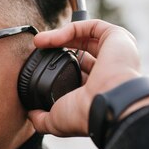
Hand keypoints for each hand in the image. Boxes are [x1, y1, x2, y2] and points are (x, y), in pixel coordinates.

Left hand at [28, 19, 147, 136]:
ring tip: (39, 42)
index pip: (79, 73)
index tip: (39, 67)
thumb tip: (31, 115)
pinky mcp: (117, 37)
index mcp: (98, 89)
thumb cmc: (85, 115)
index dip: (59, 68)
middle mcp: (108, 70)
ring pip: (85, 37)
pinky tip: (51, 38)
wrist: (105, 105)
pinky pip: (91, 26)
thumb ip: (42, 119)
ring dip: (59, 36)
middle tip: (39, 50)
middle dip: (58, 49)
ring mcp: (115, 53)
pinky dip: (70, 29)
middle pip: (81, 52)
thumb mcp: (56, 121)